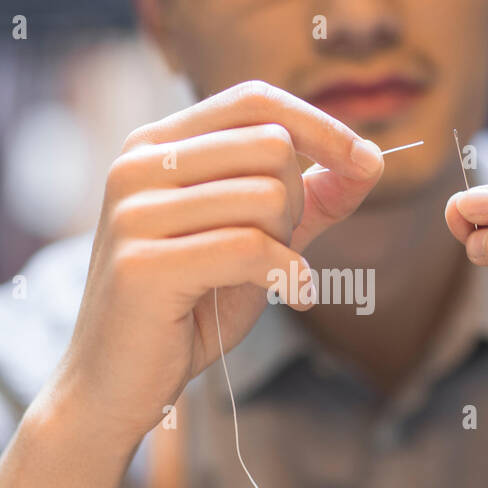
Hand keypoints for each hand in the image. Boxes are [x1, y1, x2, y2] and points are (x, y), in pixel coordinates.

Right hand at [52, 80, 383, 450]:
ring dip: (288, 245)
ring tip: (267, 279)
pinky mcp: (143, 264)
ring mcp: (133, 213)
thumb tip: (373, 159)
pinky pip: (251, 249)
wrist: (115, 386)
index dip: (319, 125)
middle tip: (280, 251)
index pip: (253, 101)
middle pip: (270, 147)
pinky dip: (287, 276)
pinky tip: (291, 296)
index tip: (366, 161)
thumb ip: (307, 198)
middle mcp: (136, 165)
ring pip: (267, 197)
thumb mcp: (255, 241)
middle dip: (297, 203)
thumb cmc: (186, 310)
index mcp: (154, 145)